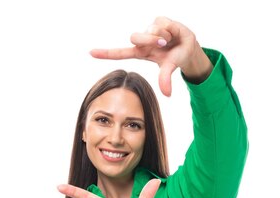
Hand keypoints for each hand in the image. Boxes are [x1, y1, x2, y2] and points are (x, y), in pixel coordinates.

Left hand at [89, 16, 211, 96]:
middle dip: (149, 40)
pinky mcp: (157, 20)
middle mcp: (142, 41)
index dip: (105, 53)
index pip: (120, 53)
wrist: (188, 47)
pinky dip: (170, 29)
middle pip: (134, 37)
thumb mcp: (170, 68)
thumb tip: (167, 95)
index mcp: (140, 53)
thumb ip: (165, 78)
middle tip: (163, 45)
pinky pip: (161, 23)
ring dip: (162, 36)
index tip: (90, 52)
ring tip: (169, 41)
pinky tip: (173, 33)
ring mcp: (149, 30)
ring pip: (150, 30)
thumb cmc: (175, 58)